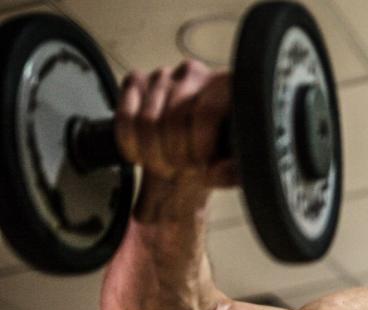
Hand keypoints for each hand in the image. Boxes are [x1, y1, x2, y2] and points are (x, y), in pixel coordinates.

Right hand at [115, 60, 235, 189]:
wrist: (193, 151)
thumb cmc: (218, 154)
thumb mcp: (237, 166)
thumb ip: (235, 171)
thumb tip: (216, 170)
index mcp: (228, 85)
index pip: (205, 115)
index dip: (199, 149)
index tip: (202, 170)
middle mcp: (195, 73)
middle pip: (174, 120)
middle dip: (175, 157)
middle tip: (181, 173)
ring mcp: (164, 75)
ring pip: (147, 121)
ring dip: (153, 156)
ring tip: (167, 167)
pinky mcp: (136, 81)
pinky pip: (124, 117)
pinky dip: (130, 145)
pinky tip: (143, 156)